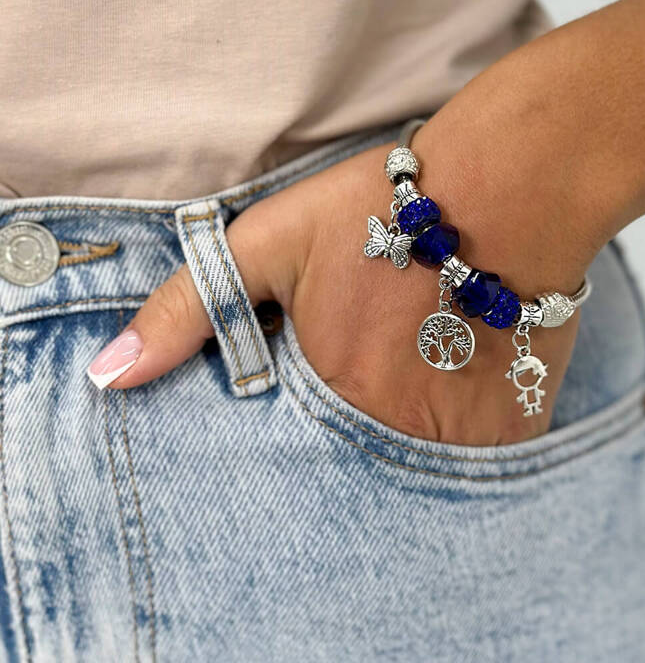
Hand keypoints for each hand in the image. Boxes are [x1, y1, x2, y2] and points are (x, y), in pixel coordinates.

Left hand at [85, 132, 594, 446]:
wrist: (516, 183)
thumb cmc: (387, 208)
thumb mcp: (270, 242)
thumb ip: (189, 310)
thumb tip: (108, 376)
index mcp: (331, 399)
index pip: (285, 467)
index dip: (287, 445)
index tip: (303, 410)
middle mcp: (398, 437)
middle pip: (351, 478)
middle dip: (343, 456)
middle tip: (361, 398)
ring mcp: (464, 442)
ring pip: (414, 479)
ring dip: (400, 453)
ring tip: (406, 399)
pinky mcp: (517, 431)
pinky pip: (475, 469)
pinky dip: (457, 446)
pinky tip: (454, 396)